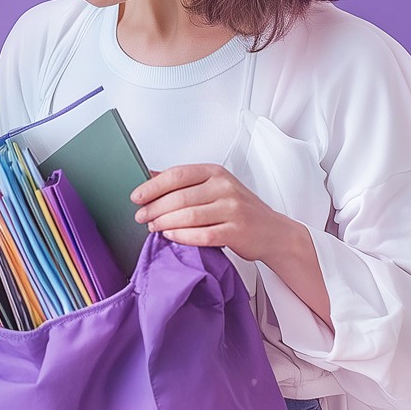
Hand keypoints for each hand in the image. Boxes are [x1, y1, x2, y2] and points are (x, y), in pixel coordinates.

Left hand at [130, 164, 306, 265]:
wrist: (274, 232)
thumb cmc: (240, 209)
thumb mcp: (214, 187)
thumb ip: (185, 182)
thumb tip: (150, 175)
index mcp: (216, 173)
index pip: (177, 175)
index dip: (152, 186)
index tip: (136, 197)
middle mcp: (225, 188)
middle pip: (180, 197)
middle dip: (154, 208)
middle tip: (140, 217)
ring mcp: (233, 209)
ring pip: (189, 216)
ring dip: (165, 223)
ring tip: (152, 227)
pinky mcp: (237, 231)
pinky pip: (203, 235)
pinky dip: (183, 237)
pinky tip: (171, 237)